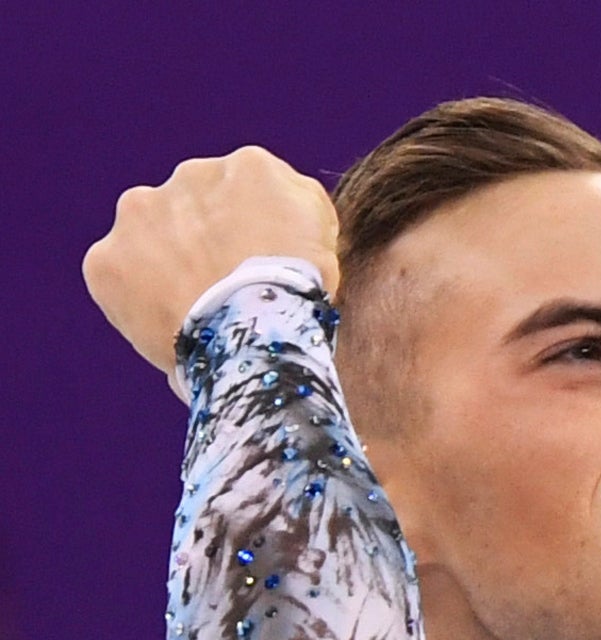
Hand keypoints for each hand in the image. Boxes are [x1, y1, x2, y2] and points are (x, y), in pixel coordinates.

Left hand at [82, 146, 339, 375]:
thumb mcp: (325, 247)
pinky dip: (138, 301)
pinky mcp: (105, 259)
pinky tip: (170, 327)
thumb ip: (300, 218)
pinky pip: (120, 280)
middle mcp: (190, 174)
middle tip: (229, 294)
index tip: (263, 271)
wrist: (254, 339)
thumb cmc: (299, 301)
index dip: (257, 239)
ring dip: (169, 266)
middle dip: (206, 245)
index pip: (252, 199)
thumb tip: (276, 224)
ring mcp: (140, 212)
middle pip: (196, 211)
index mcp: (252, 169)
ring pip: (152, 239)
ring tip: (197, 313)